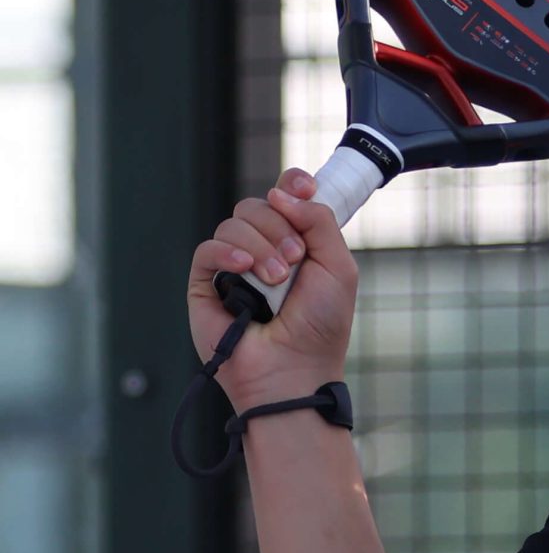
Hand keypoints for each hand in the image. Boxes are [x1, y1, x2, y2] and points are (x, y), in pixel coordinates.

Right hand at [186, 167, 358, 409]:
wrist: (293, 369)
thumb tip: (281, 191)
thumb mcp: (338, 267)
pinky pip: (207, 248)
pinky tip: (244, 268)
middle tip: (295, 261)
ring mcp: (233, 266)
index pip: (285, 196)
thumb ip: (319, 220)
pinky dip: (228, 252)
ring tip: (276, 280)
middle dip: (279, 226)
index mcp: (295, 242)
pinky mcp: (206, 284)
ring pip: (233, 223)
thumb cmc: (320, 327)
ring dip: (260, 245)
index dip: (291, 183)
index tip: (303, 187)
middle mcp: (263, 249)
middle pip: (257, 205)